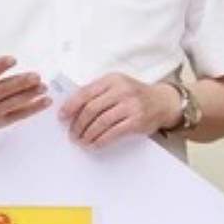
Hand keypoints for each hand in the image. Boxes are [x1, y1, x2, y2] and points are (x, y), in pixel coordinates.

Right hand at [0, 28, 47, 131]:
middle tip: (37, 76)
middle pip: (4, 90)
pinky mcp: (1, 121)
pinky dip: (33, 109)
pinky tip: (46, 101)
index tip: (13, 59)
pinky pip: (19, 115)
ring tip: (44, 86)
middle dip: (21, 83)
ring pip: (13, 103)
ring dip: (30, 95)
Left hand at [58, 73, 177, 149]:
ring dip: (87, 134)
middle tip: (72, 134)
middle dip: (78, 124)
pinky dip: (100, 140)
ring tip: (81, 141)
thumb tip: (72, 108)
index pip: (85, 92)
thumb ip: (97, 93)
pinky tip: (94, 144)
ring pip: (101, 122)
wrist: (162, 101)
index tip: (62, 116)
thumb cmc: (134, 94)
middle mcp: (121, 90)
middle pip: (91, 109)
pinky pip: (113, 133)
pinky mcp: (136, 121)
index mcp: (112, 80)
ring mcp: (130, 106)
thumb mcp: (116, 85)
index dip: (71, 106)